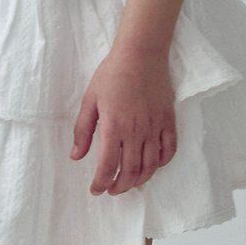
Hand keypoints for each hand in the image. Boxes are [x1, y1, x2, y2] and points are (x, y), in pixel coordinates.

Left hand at [70, 43, 177, 194]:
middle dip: (119, 187)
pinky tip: (152, 166)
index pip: (107, 166)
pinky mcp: (168, 121)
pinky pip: (169, 150)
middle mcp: (136, 132)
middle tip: (111, 190)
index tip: (96, 190)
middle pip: (130, 172)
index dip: (100, 183)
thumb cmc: (112, 74)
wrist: (141, 54)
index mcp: (114, 127)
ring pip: (150, 166)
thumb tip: (76, 156)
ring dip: (139, 180)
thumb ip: (83, 130)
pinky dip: (161, 164)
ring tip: (129, 184)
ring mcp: (155, 127)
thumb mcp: (90, 100)